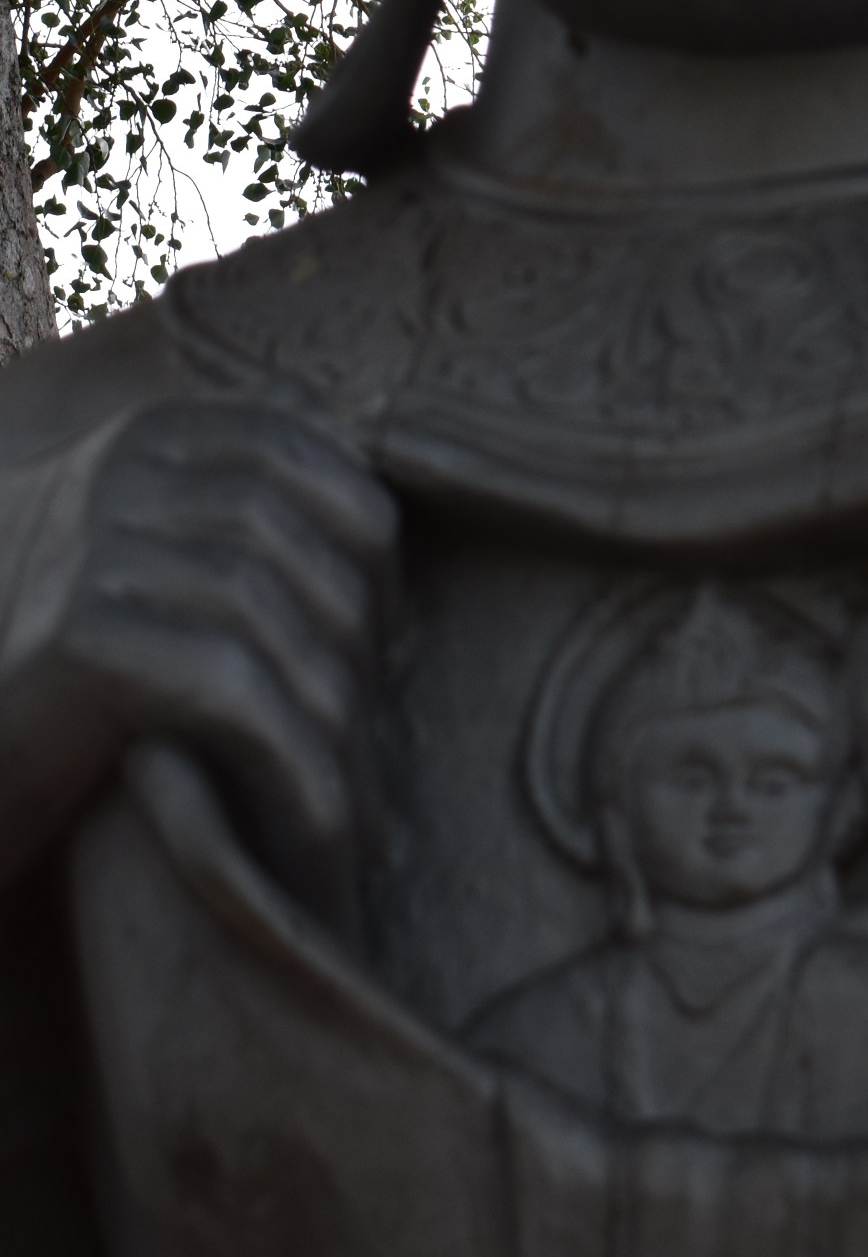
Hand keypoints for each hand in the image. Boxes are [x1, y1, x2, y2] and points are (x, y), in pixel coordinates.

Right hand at [0, 397, 396, 896]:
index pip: (298, 453)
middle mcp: (112, 475)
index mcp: (146, 439)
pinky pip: (227, 686)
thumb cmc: (81, 686)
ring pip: (264, 606)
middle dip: (356, 626)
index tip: (390, 627)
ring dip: (331, 705)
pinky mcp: (77, 640)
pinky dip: (292, 755)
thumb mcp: (163, 579)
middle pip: (285, 526)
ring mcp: (86, 551)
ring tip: (359, 782)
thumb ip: (252, 537)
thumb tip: (402, 563)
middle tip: (381, 719)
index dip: (361, 533)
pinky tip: (323, 817)